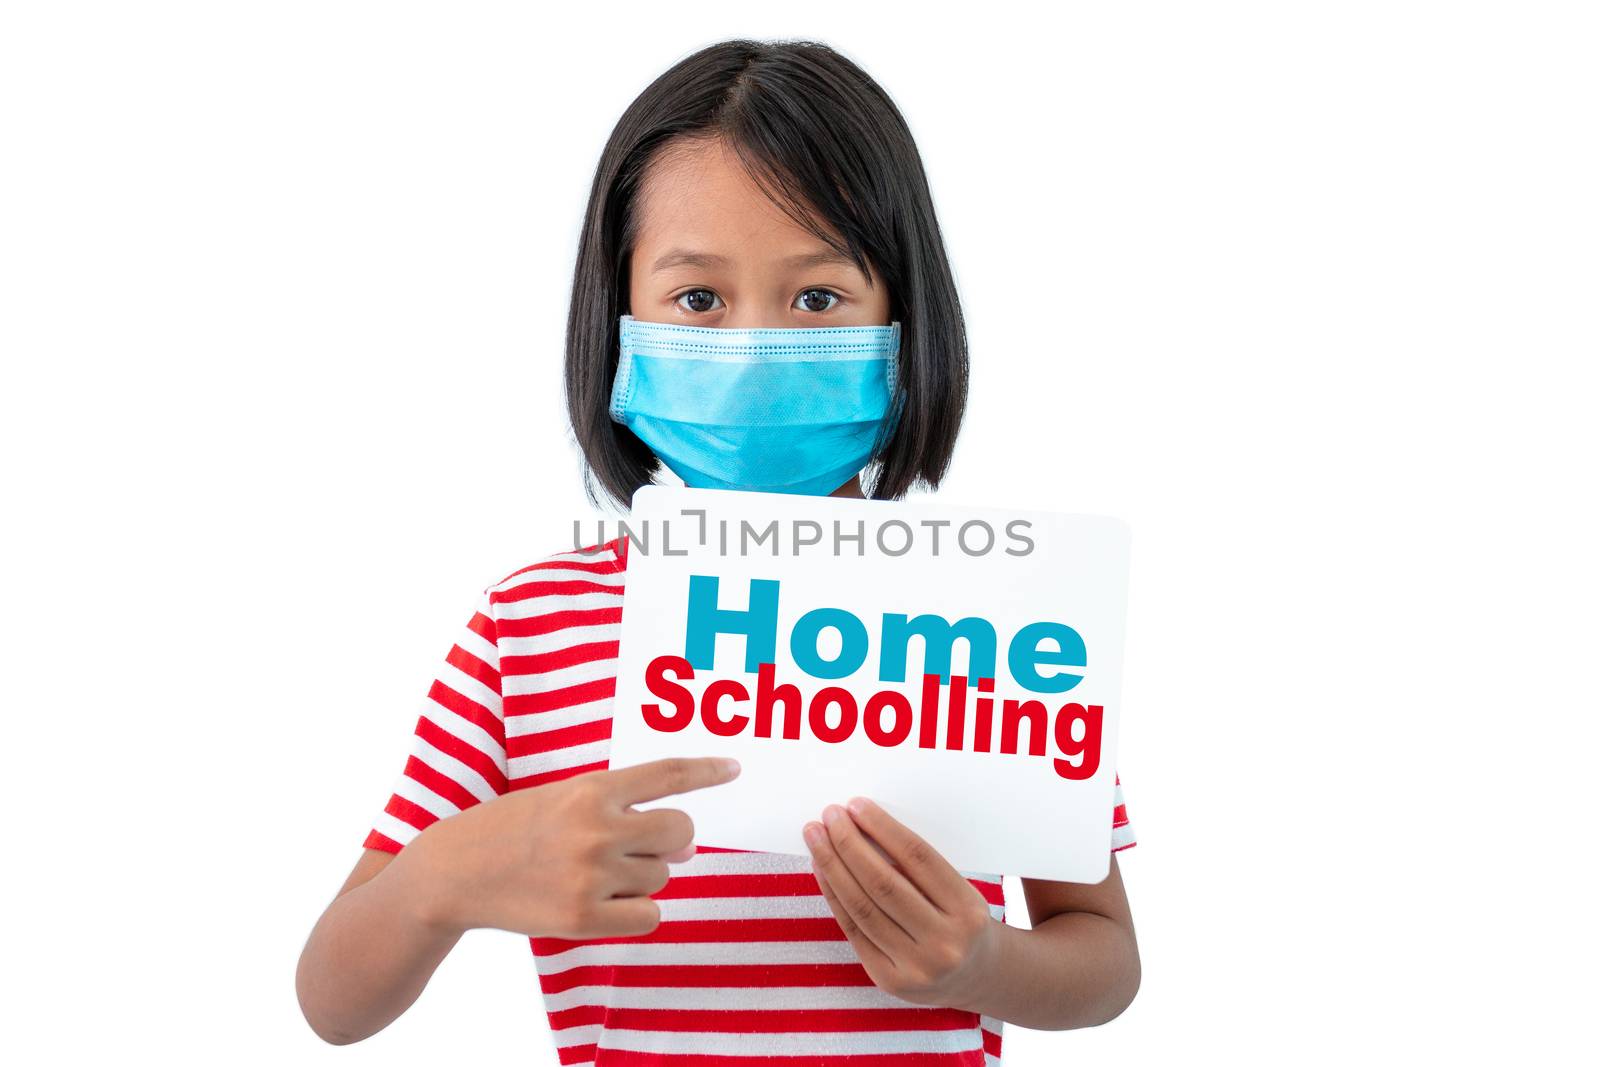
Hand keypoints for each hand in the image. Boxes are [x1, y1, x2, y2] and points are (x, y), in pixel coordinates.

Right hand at [397, 756, 740, 940]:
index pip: (667, 775)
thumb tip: (684, 845)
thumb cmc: (511, 829)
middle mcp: (597, 828)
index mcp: (591, 789)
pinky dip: (636, 911)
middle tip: (648, 846)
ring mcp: (591, 874)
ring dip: (644, 877)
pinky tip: (605, 902)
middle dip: (673, 841)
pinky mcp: (583, 916)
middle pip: (680, 833)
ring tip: (598, 873)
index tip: (733, 769)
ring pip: (663, 877)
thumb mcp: (561, 798)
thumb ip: (619, 810)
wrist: (454, 871)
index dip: (707, 771)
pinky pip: (648, 915)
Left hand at [803, 797, 1001, 1009]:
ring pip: (862, 908)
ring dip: (832, 866)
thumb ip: (918, 867)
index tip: (856, 805)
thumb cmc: (962, 921)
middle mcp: (944, 942)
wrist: (976, 977)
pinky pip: (854, 931)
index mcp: (967, 910)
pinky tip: (822, 871)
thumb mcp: (959, 891)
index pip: (917, 857)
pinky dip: (834, 896)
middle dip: (849, 844)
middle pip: (883, 883)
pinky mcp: (890, 981)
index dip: (882, 828)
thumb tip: (863, 826)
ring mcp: (916, 967)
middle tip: (829, 816)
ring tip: (816, 838)